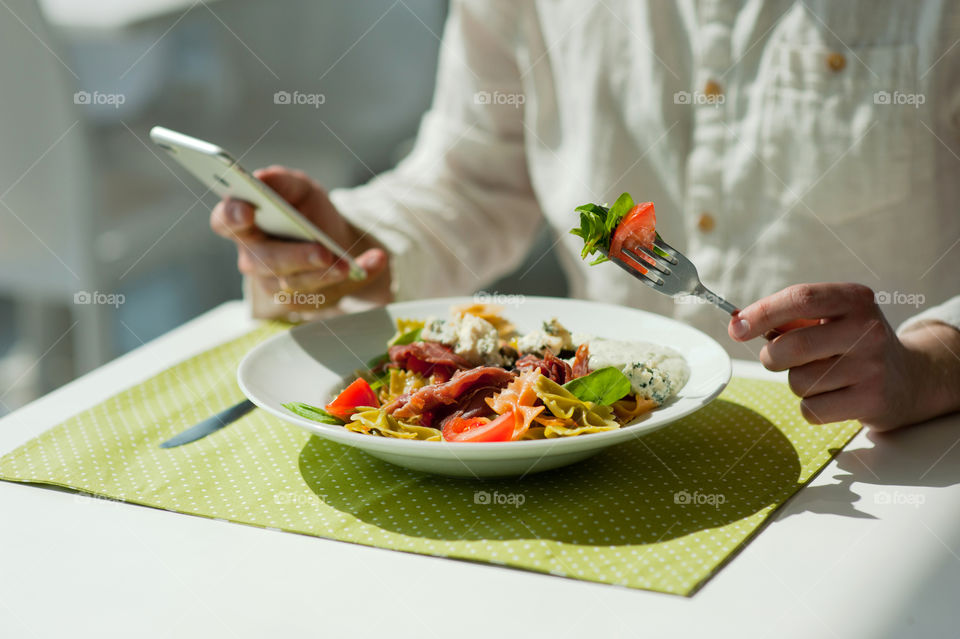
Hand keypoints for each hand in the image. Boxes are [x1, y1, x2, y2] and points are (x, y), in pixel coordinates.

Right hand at [210, 166, 389, 313]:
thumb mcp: (301, 189)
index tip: (248, 212)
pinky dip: (359, 275)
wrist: (336, 240)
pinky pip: (330, 294)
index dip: (232, 217)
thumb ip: (282, 182)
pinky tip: (375, 262)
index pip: (225, 221)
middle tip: (322, 252)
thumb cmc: (308, 212)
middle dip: (296, 257)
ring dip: (326, 274)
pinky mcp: (304, 301)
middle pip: (265, 261)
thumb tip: (262, 177)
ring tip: (349, 264)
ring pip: (296, 284)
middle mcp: (254, 258)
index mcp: (245, 224)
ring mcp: (276, 284)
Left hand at [728, 283, 959, 429]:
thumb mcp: (829, 318)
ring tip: (821, 376)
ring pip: (799, 381)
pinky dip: (810, 407)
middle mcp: (867, 330)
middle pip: (793, 345)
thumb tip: (738, 324)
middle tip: (776, 358)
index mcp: (854, 299)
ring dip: (796, 382)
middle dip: (771, 356)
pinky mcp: (872, 400)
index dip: (761, 312)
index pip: (800, 298)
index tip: (736, 327)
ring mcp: (872, 367)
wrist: (908, 378)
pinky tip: (833, 396)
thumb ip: (787, 318)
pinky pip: (811, 409)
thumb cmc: (850, 344)